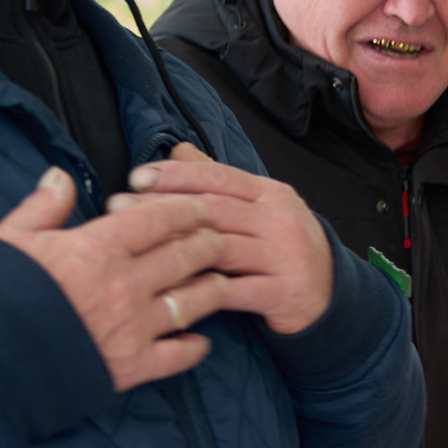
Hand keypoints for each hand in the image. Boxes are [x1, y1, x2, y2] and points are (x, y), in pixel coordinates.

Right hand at [0, 166, 226, 391]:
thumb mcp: (11, 239)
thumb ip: (43, 207)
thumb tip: (60, 176)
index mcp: (97, 248)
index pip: (158, 219)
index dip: (186, 210)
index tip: (200, 206)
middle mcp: (125, 285)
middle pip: (186, 256)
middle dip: (209, 243)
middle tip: (218, 239)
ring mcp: (134, 327)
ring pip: (194, 302)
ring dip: (212, 289)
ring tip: (219, 281)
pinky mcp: (133, 365)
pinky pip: (179, 356)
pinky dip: (195, 348)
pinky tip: (201, 341)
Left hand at [118, 144, 334, 334]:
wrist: (329, 296)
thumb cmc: (282, 250)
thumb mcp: (259, 209)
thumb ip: (219, 182)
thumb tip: (178, 151)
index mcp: (271, 194)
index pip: (219, 177)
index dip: (176, 175)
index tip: (136, 176)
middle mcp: (281, 220)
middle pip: (214, 209)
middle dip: (162, 207)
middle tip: (118, 207)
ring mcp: (285, 257)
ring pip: (221, 247)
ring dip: (172, 247)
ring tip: (134, 248)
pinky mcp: (284, 292)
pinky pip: (234, 291)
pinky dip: (198, 291)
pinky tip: (166, 290)